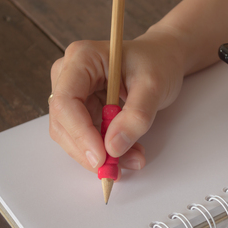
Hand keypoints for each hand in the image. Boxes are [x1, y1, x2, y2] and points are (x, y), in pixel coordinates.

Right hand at [49, 31, 185, 174]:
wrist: (164, 60)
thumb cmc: (158, 62)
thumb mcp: (154, 86)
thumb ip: (136, 116)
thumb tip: (113, 147)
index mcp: (82, 58)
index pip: (66, 101)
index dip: (80, 133)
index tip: (102, 157)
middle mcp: (70, 75)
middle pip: (64, 122)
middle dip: (89, 150)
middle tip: (116, 169)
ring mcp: (75, 94)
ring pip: (73, 136)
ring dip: (100, 154)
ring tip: (134, 158)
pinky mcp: (84, 110)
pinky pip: (87, 138)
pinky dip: (107, 151)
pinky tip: (129, 153)